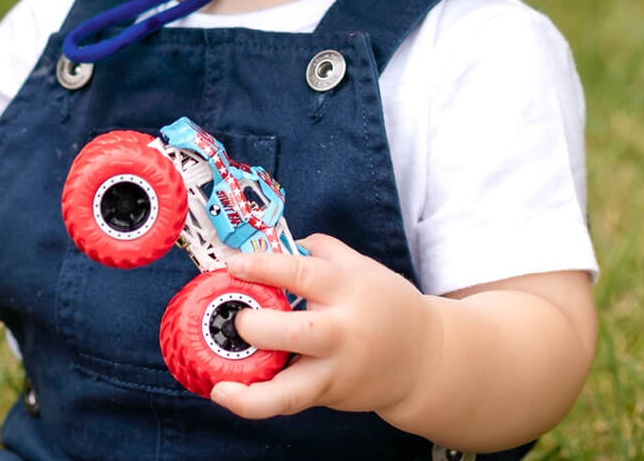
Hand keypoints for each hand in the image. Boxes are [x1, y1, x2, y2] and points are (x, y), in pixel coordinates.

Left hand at [210, 233, 438, 419]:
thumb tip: (271, 241)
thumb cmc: (382, 302)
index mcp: (347, 288)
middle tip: (237, 317)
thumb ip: (318, 250)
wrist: (423, 357)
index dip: (264, 267)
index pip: (302, 273)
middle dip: (257, 326)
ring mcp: (335, 370)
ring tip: (220, 383)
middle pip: (296, 332)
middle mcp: (341, 332)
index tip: (234, 264)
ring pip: (291, 390)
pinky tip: (226, 394)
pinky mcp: (329, 395)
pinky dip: (254, 403)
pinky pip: (288, 402)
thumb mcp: (358, 265)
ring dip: (251, 389)